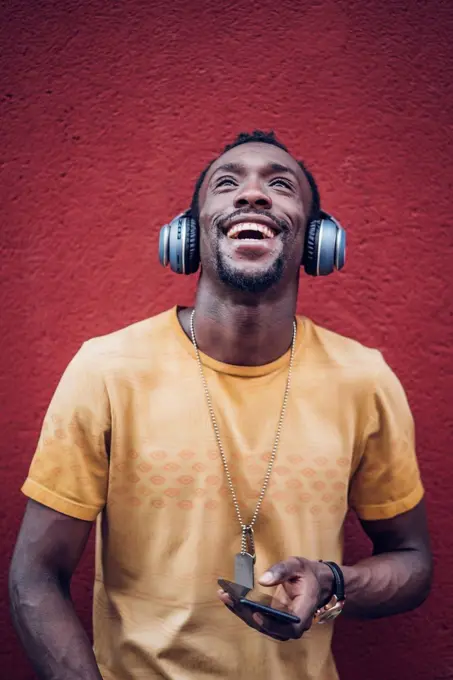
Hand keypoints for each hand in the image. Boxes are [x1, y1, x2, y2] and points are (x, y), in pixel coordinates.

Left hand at [218, 557, 333, 640]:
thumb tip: (263, 581)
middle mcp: (294, 623)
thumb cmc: (308, 573)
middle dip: (247, 613)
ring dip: (241, 611)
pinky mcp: (274, 619)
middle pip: (269, 627)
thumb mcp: (297, 565)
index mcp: (304, 611)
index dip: (271, 624)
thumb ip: (281, 571)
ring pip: (260, 624)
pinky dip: (243, 608)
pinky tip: (229, 596)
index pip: (289, 627)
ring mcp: (283, 623)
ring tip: (225, 595)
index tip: (255, 613)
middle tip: (229, 597)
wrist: (317, 581)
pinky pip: (258, 617)